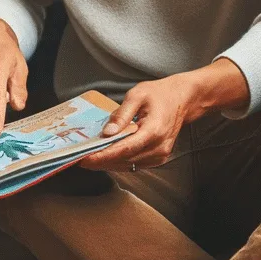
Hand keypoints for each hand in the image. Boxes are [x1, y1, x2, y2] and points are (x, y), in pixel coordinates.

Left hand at [80, 73, 197, 170]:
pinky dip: (119, 161)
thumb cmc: (159, 94)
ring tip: (88, 158)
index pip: (124, 149)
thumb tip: (107, 132)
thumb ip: (121, 114)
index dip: (102, 156)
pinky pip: (135, 163)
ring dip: (108, 163)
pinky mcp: (158, 157)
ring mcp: (160, 155)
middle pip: (124, 160)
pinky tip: (105, 156)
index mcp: (153, 131)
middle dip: (100, 161)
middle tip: (79, 159)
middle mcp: (158, 147)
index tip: (84, 158)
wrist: (182, 100)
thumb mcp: (137, 95)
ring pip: (129, 165)